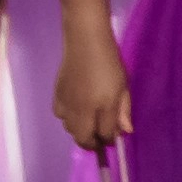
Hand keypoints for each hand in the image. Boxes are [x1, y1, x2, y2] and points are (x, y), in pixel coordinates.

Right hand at [53, 34, 131, 149]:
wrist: (84, 40)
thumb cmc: (109, 62)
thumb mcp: (123, 86)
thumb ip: (123, 111)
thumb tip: (125, 131)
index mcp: (102, 106)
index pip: (105, 134)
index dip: (110, 140)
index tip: (113, 138)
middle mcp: (82, 108)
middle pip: (83, 137)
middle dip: (92, 141)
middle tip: (100, 136)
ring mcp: (67, 102)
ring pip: (70, 129)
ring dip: (80, 130)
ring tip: (89, 121)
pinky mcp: (56, 95)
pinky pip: (60, 116)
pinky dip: (69, 119)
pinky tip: (76, 109)